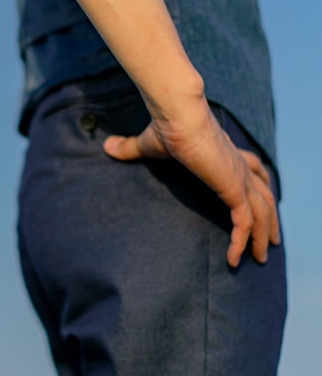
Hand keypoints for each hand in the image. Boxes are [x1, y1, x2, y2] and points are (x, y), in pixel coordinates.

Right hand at [103, 103, 279, 267]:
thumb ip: (130, 148)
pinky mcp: (233, 188)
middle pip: (265, 193)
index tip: (260, 202)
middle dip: (270, 218)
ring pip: (263, 212)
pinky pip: (244, 223)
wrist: (177, 116)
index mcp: (226, 152)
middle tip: (270, 241)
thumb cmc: (166, 126)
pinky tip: (234, 259)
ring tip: (260, 257)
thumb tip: (107, 146)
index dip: (259, 185)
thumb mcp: (147, 143)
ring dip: (262, 236)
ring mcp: (239, 177)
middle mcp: (238, 165)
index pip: (253, 168)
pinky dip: (241, 242)